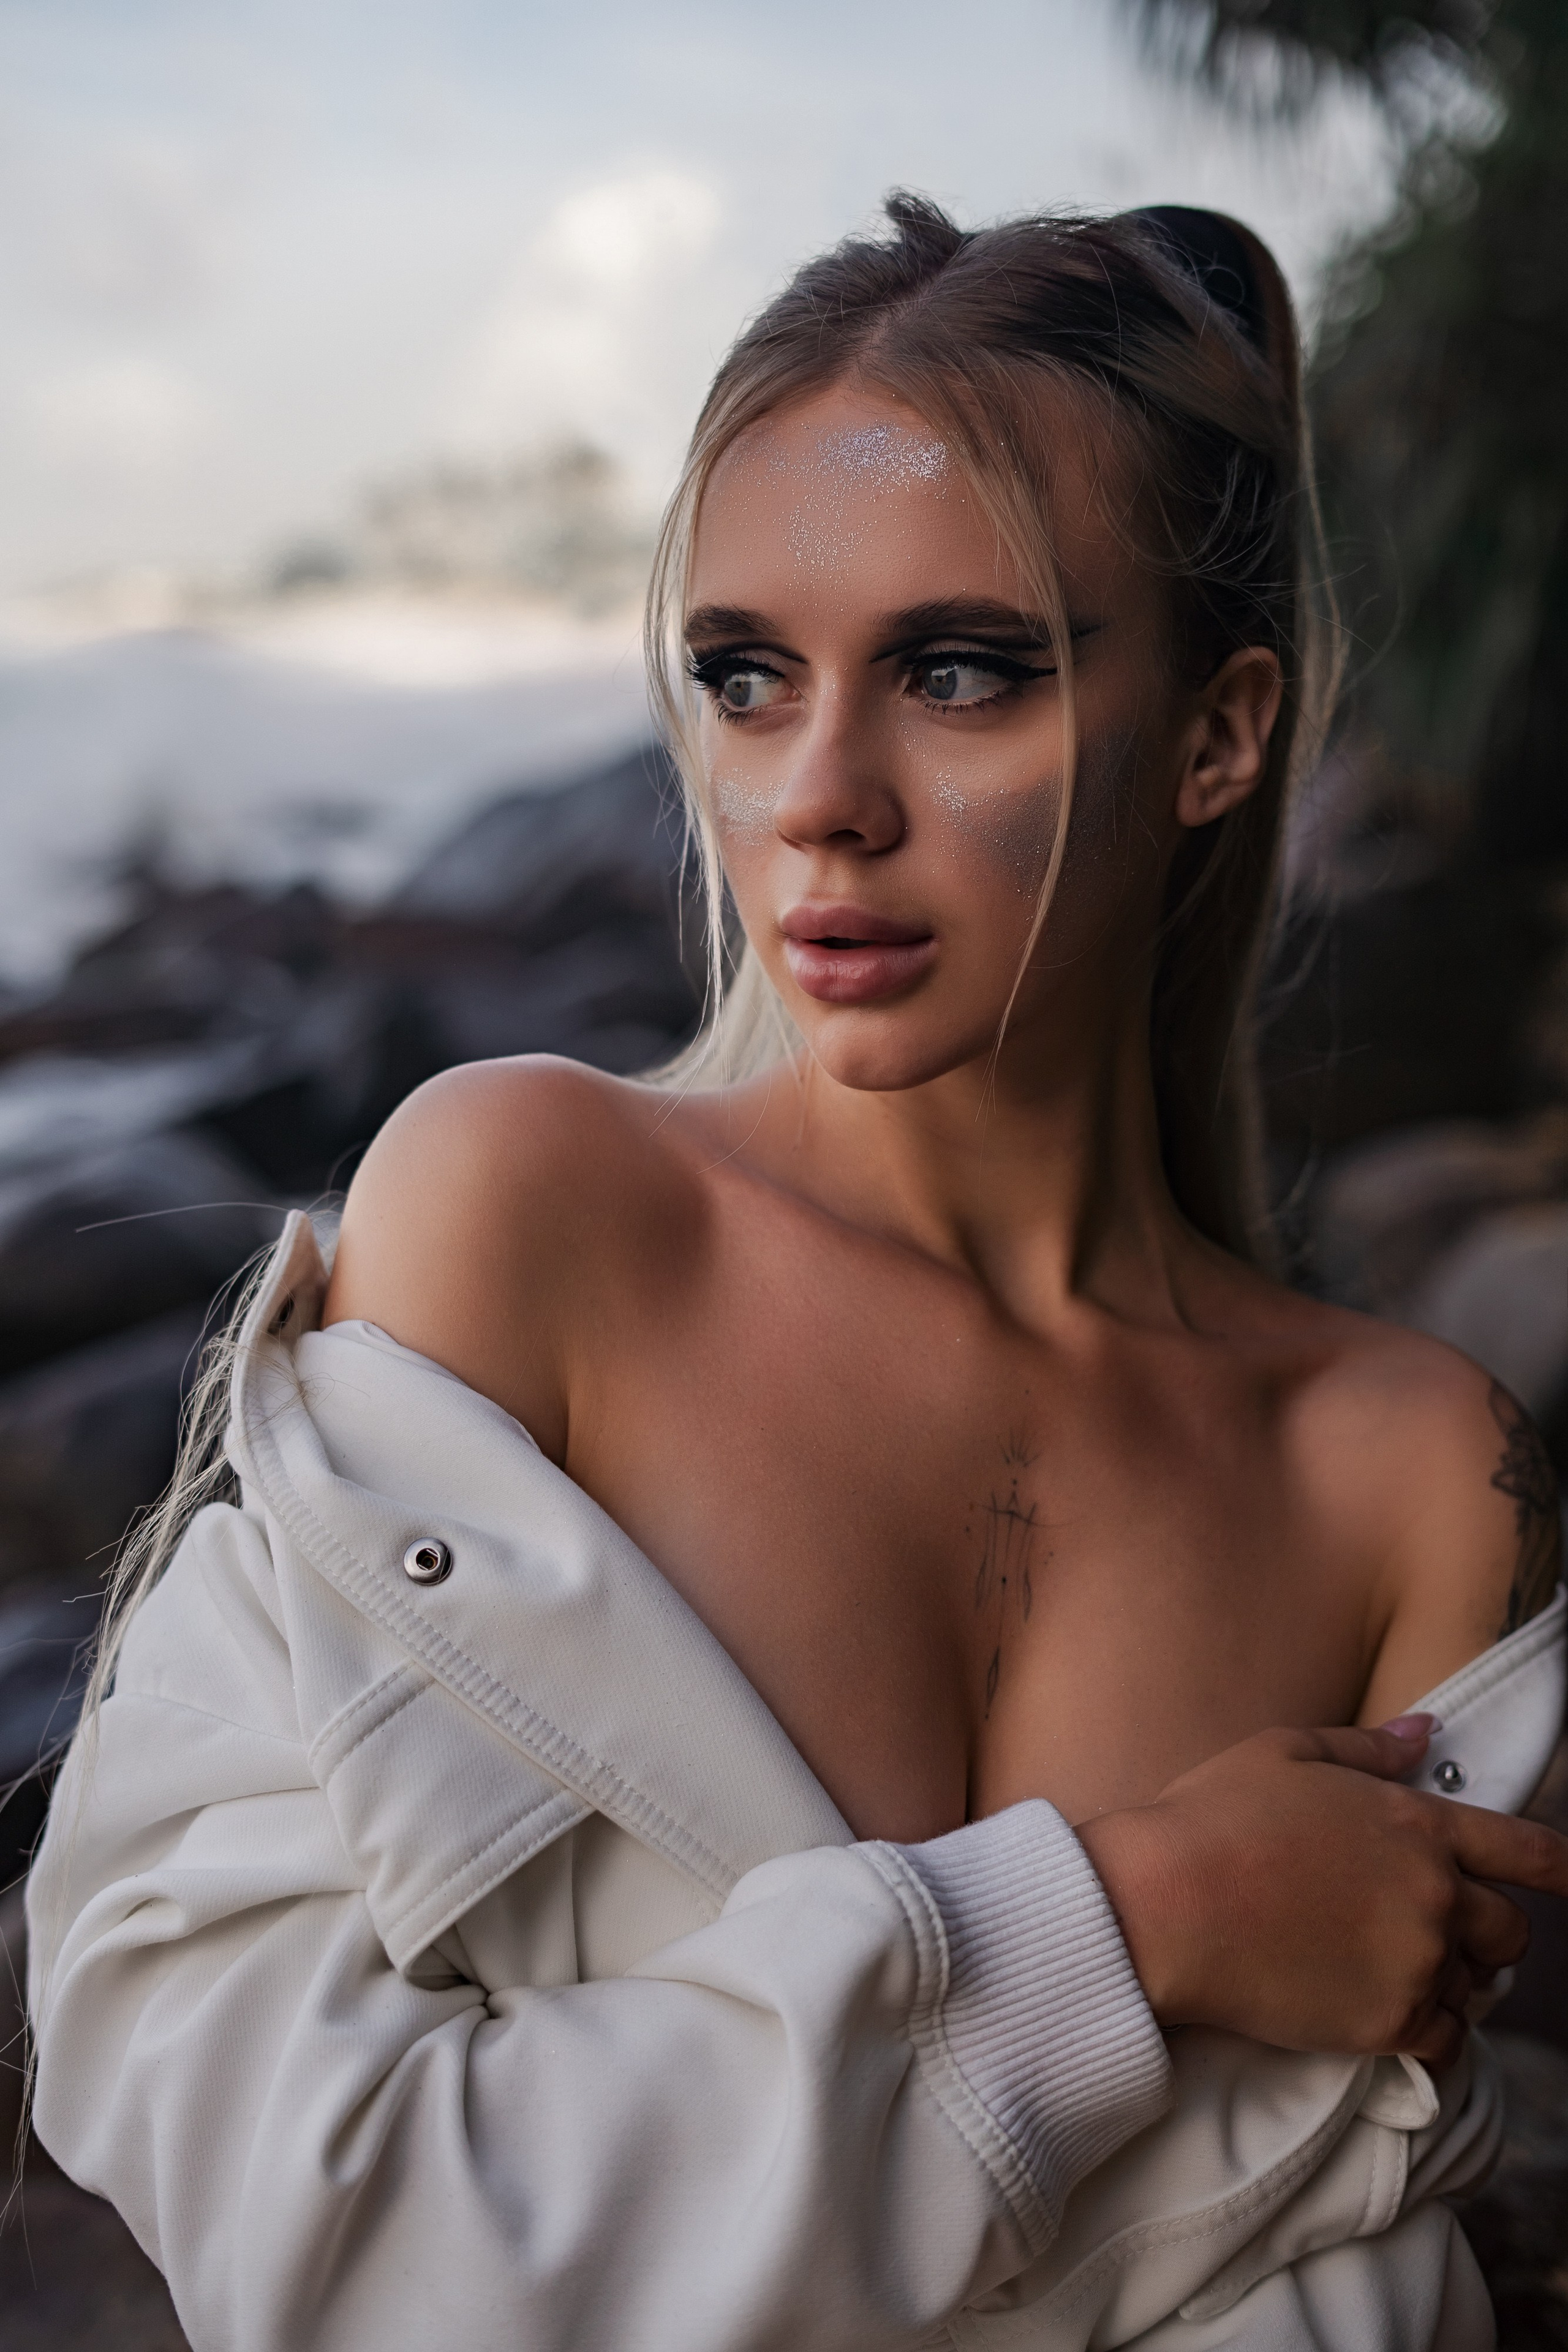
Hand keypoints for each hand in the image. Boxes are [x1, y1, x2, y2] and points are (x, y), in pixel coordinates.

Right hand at [1076, 1720, 1567, 2067]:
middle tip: (1445, 1933)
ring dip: (1453, 1981)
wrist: (1166, 1904)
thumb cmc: (1213, 1817)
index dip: (1558, 1867)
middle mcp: (1433, 1895)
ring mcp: (1415, 1963)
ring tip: (1400, 1972)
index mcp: (1415, 1823)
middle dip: (1489, 1932)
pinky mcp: (1388, 2024)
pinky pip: (1446, 2041)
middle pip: (1510, 1931)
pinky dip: (1433, 2035)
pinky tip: (1399, 2021)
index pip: (1525, 1850)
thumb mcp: (1285, 1752)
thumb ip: (1367, 1747)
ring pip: (1476, 1988)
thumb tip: (1425, 1733)